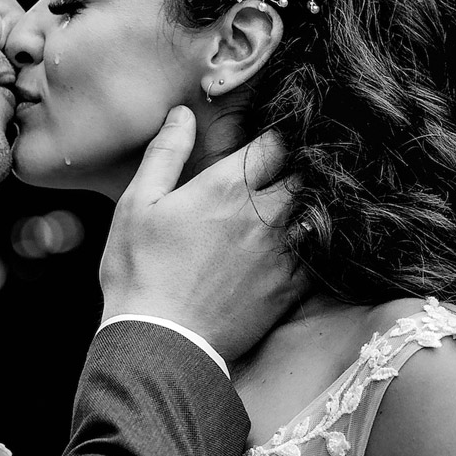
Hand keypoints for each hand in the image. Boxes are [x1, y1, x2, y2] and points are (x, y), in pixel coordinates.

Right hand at [100, 105, 303, 363]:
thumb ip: (165, 153)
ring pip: (316, 214)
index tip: (269, 141)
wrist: (160, 341)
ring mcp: (281, 255)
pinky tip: (300, 245)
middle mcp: (264, 216)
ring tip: (297, 204)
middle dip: (297, 169)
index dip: (275, 138)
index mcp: (226, 188)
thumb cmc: (140, 270)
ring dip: (309, 205)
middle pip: (303, 176)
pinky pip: (318, 257)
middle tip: (286, 170)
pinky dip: (314, 245)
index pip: (273, 145)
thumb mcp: (138, 203)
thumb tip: (183, 114)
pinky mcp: (289, 290)